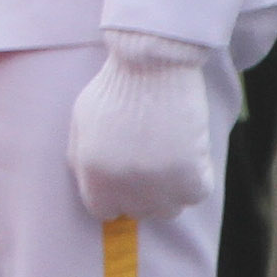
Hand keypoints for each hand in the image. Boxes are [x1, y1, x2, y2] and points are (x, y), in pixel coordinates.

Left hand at [66, 28, 221, 220]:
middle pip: (137, 211)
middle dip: (142, 191)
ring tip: (168, 155)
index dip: (114, 195)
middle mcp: (123, 186)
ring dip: (169, 189)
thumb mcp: (80, 122)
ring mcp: (158, 185)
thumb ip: (80, 158)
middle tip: (150, 161)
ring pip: (168, 209)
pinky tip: (188, 152)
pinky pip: (195, 194)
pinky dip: (196, 177)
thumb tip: (90, 186)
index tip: (125, 180)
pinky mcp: (190, 177)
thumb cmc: (115, 88)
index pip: (102, 210)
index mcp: (93, 173)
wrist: (152, 65)